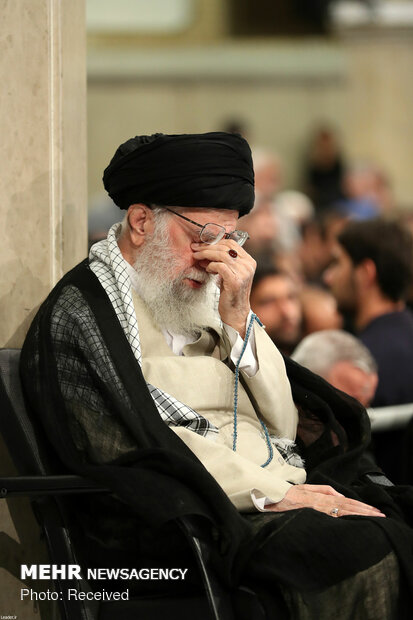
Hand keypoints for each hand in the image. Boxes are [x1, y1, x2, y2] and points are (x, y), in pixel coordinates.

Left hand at [191, 240, 255, 337]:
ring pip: (221, 255)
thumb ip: (223, 260)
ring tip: (196, 257)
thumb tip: (206, 249)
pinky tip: (207, 269)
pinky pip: (220, 266)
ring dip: (206, 254)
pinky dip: (211, 266)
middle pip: (225, 247)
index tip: (201, 245)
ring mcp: (243, 273)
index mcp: (249, 261)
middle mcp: (248, 265)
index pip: (231, 243)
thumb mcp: (229, 273)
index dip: (215, 242)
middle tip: (194, 249)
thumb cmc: (230, 293)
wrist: (235, 312)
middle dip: (207, 246)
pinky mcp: (235, 281)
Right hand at [267, 484, 385, 517]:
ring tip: (374, 519)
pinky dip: (345, 521)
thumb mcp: (308, 488)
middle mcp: (323, 502)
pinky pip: (332, 519)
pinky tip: (355, 524)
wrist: (273, 498)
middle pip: (348, 507)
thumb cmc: (290, 495)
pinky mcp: (313, 515)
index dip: (362, 506)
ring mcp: (319, 510)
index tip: (375, 511)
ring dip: (359, 515)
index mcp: (323, 497)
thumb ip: (325, 489)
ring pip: (343, 512)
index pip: (347, 501)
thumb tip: (341, 495)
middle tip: (381, 516)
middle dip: (365, 511)